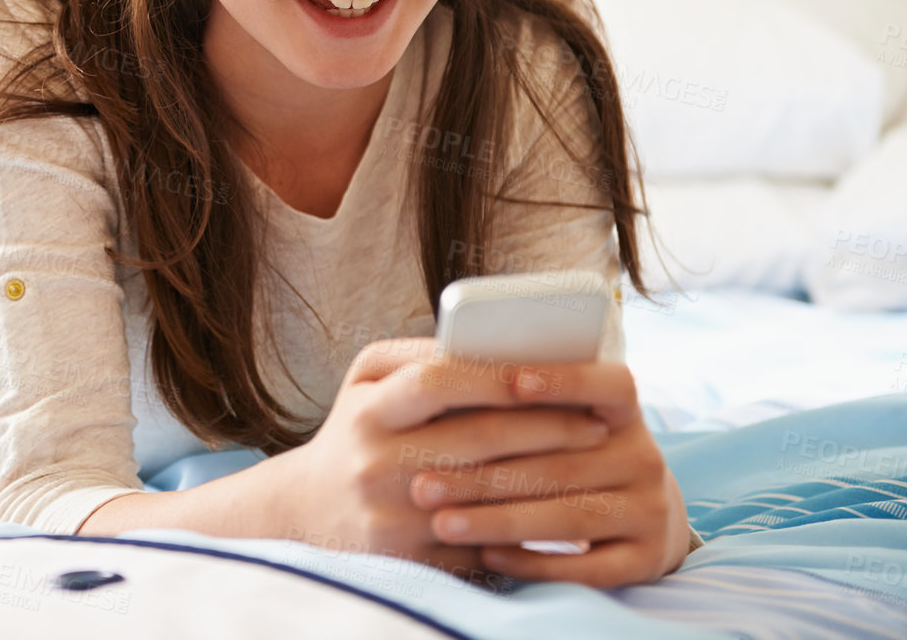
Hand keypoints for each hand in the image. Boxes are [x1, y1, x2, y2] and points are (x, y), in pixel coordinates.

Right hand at [281, 338, 615, 590]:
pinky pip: (485, 541)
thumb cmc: (356, 430)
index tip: (546, 373)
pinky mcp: (412, 561)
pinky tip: (562, 507)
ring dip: (552, 474)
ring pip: (492, 495)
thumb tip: (486, 344)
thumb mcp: (366, 380)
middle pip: (478, 439)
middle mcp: (375, 466)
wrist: (309, 509)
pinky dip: (529, 524)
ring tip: (591, 457)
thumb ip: (419, 355)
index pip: (436, 382)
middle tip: (597, 420)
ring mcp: (393, 518)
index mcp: (368, 412)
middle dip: (548, 426)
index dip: (494, 375)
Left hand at [406, 359, 692, 586]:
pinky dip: (533, 561)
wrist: (640, 514)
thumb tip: (444, 369)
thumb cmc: (571, 450)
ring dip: (497, 521)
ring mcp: (651, 509)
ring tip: (441, 524)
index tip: (513, 381)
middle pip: (560, 464)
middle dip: (483, 475)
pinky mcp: (646, 558)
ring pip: (567, 517)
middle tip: (420, 485)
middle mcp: (645, 457)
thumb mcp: (562, 417)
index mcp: (624, 410)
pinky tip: (486, 555)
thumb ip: (518, 398)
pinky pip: (587, 567)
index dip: (566, 381)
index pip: (610, 384)